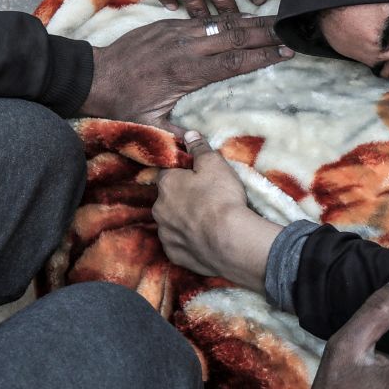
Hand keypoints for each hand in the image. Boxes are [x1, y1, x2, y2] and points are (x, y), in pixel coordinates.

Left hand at [80, 13, 292, 134]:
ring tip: (276, 19)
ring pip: (221, 22)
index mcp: (186, 73)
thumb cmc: (123, 105)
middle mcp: (186, 48)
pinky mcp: (168, 24)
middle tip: (292, 28)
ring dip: (251, 21)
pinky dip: (227, 17)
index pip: (234, 62)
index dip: (263, 56)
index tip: (287, 52)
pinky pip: (204, 18)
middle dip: (266, 32)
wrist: (93, 77)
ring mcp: (177, 32)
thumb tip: (202, 145)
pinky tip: (243, 17)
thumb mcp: (149, 125)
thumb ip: (177, 134)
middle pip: (235, 36)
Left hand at [153, 131, 282, 288]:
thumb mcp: (215, 164)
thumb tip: (188, 134)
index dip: (182, 174)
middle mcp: (159, 209)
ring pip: (171, 223)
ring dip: (183, 222)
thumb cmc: (221, 197)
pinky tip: (204, 241)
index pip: (167, 173)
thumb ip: (200, 148)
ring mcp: (165, 234)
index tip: (196, 178)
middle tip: (205, 201)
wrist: (229, 240)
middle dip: (181, 199)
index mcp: (166, 184)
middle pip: (167, 200)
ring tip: (206, 223)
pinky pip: (178, 245)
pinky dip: (188, 242)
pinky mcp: (174, 255)